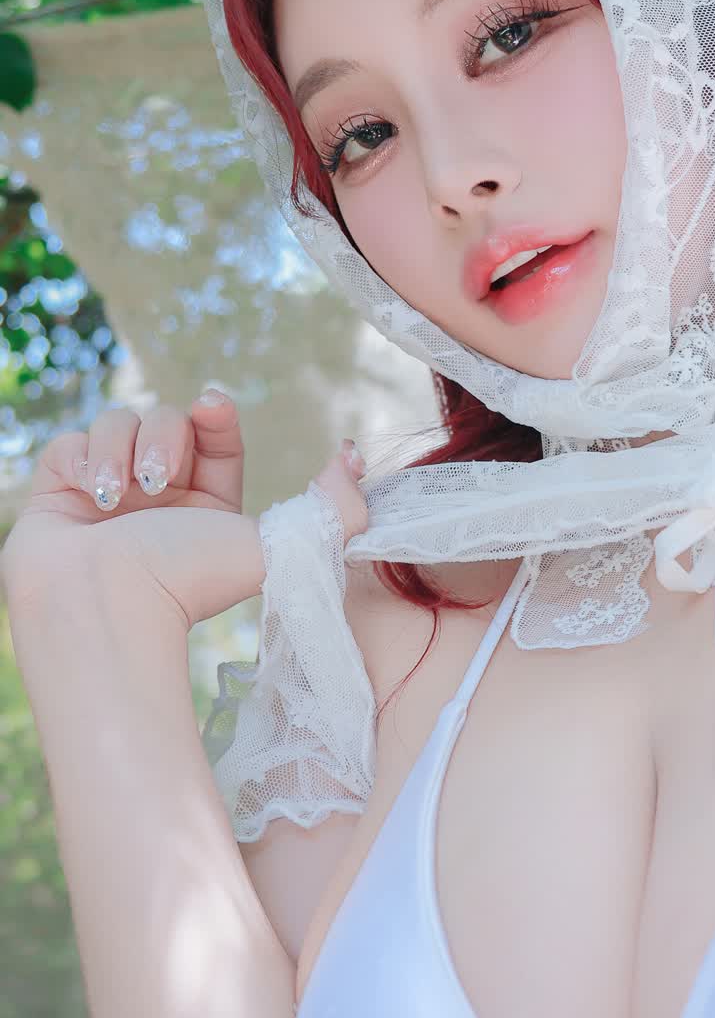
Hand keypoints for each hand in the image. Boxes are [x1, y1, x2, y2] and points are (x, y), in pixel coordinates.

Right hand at [0, 387, 368, 629]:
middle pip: (165, 418)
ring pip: (117, 422)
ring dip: (124, 449)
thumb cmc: (190, 582)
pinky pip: (72, 442)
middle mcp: (157, 496)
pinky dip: (85, 460)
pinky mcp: (58, 492)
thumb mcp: (279, 545)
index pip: (214, 433)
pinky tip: (93, 497)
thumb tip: (353, 458)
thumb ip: (335, 509)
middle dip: (166, 437)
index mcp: (207, 504)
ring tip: (122, 497)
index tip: (213, 410)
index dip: (215, 414)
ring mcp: (106, 493)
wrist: (109, 608)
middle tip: (160, 481)